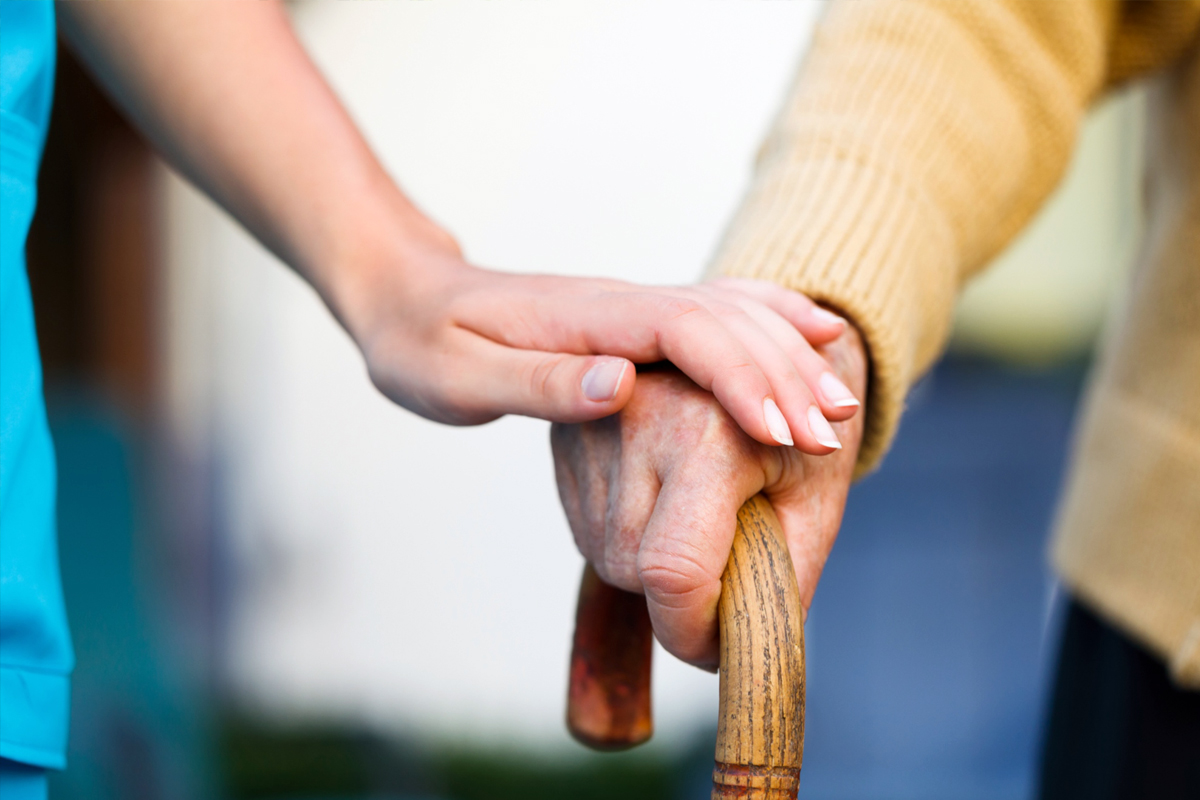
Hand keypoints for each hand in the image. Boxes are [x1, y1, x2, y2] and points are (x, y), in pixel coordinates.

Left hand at [336, 222, 859, 449]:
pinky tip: (814, 332)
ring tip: (840, 405)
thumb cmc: (420, 343)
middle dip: (783, 376)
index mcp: (586, 319)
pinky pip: (718, 312)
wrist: (405, 294)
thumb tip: (622, 385)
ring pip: (732, 315)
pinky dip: (771, 320)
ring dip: (788, 356)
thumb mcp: (457, 377)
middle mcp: (622, 304)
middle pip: (724, 323)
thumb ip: (538, 384)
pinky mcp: (633, 321)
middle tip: (833, 435)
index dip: (740, 377)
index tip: (782, 431)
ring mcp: (632, 307)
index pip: (685, 333)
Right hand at [551, 325, 866, 668]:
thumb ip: (782, 581)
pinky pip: (588, 527)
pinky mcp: (565, 433)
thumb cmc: (801, 426)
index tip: (719, 649)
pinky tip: (665, 501)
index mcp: (709, 429)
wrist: (763, 346)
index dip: (693, 631)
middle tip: (729, 564)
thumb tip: (737, 651)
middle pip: (634, 570)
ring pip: (606, 555)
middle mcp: (635, 415)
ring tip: (701, 518)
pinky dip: (629, 538)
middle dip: (680, 597)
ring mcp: (591, 421)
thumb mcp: (815, 501)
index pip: (673, 569)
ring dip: (651, 568)